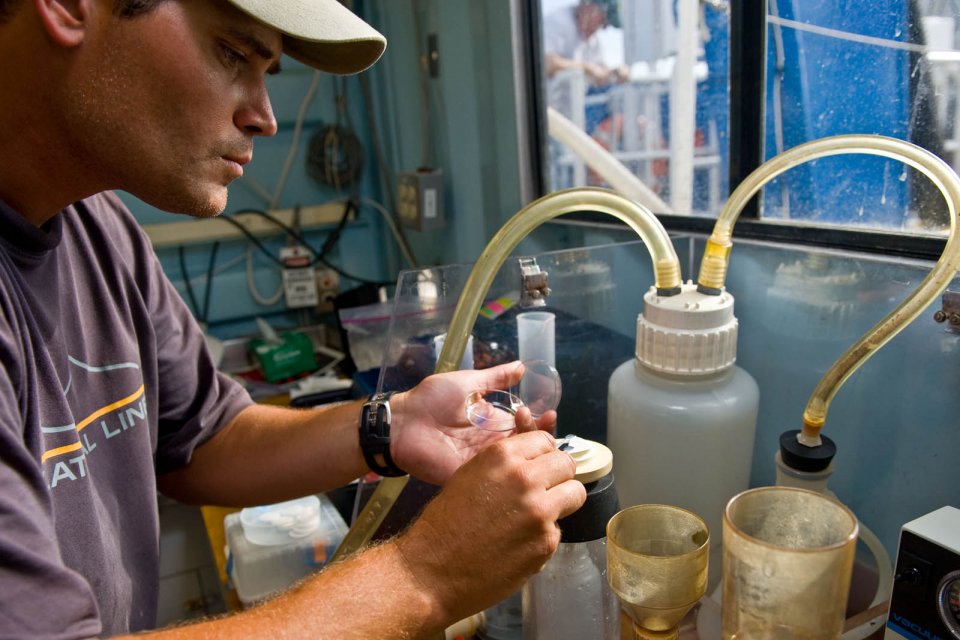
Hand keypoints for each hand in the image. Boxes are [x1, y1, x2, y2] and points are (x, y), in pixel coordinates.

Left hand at [389, 362, 557, 485]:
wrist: (403, 422)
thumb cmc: (431, 399)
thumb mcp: (467, 383)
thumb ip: (495, 378)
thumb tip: (523, 366)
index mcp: (492, 422)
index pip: (524, 426)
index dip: (538, 421)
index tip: (547, 412)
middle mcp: (491, 443)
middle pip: (525, 445)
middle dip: (540, 435)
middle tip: (542, 422)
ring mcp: (483, 462)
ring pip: (516, 463)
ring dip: (531, 451)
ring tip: (536, 436)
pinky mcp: (471, 476)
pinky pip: (496, 478)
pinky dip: (512, 472)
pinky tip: (523, 462)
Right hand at [394, 431, 585, 622]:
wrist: (431, 570)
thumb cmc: (444, 522)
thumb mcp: (470, 475)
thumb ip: (505, 464)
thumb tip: (534, 459)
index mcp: (502, 455)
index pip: (545, 441)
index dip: (542, 455)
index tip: (538, 467)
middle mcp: (525, 477)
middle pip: (567, 464)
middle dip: (558, 476)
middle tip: (544, 491)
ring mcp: (540, 511)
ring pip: (575, 494)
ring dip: (561, 503)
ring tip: (536, 517)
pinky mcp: (546, 543)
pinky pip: (558, 530)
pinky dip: (544, 536)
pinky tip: (519, 545)